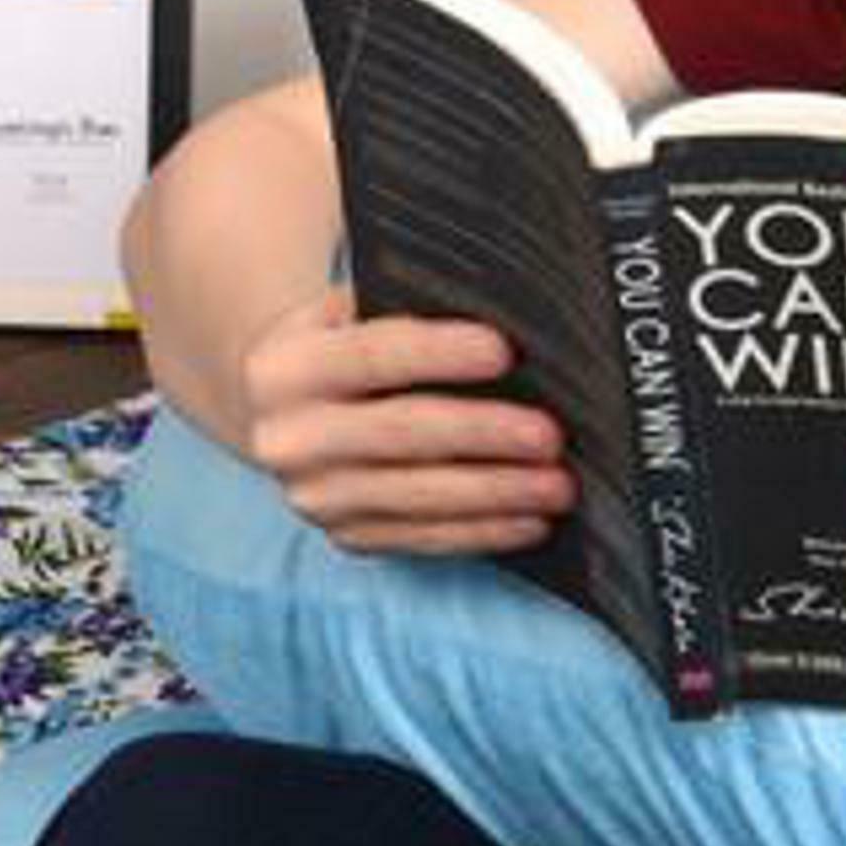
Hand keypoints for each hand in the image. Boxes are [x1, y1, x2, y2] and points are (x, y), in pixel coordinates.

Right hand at [239, 288, 572, 558]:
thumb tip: (503, 311)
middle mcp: (289, 438)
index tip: (504, 350)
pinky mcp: (346, 536)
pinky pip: (424, 539)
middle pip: (401, 433)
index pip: (371, 354)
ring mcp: (315, 497)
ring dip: (497, 493)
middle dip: (483, 434)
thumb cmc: (346, 351)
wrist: (286, 418)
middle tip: (551, 436)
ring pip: (419, 497)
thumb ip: (400, 306)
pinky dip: (483, 532)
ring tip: (559, 486)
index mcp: (286, 367)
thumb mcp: (348, 315)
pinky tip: (532, 522)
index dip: (438, 353)